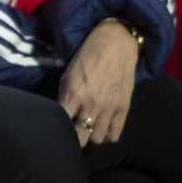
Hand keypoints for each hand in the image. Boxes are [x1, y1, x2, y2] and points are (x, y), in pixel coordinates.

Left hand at [58, 18, 138, 146]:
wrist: (116, 43)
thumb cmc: (87, 55)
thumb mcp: (68, 73)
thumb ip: (64, 95)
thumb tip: (61, 114)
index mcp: (74, 94)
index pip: (62, 123)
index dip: (58, 128)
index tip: (57, 128)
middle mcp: (91, 104)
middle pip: (81, 138)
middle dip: (75, 138)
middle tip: (73, 131)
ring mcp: (109, 108)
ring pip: (98, 139)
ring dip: (92, 136)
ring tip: (89, 128)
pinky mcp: (124, 108)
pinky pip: (115, 135)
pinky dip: (108, 136)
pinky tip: (103, 128)